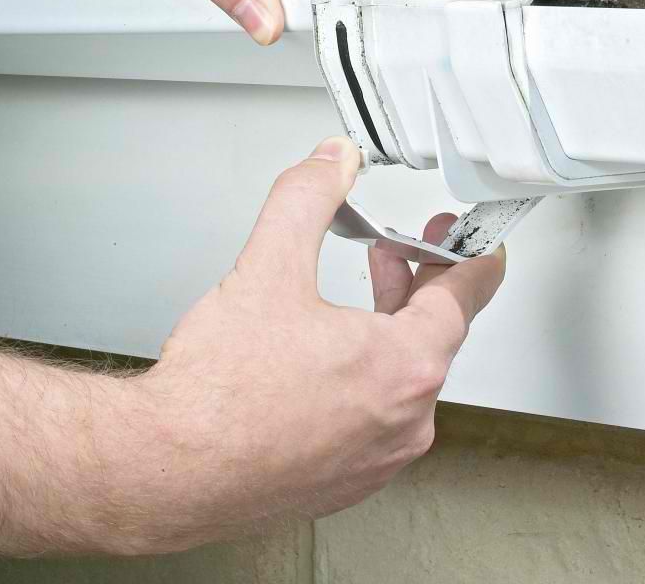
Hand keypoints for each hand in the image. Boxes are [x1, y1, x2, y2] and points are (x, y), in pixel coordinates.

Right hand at [119, 137, 504, 551]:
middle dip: (418, 282)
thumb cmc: (216, 397)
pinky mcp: (347, 480)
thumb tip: (332, 164)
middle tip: (403, 251)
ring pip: (404, 377)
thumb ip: (308, 200)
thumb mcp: (269, 267)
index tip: (477, 240)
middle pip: (436, 334)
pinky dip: (366, 374)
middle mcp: (405, 420)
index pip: (468, 295)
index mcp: (405, 366)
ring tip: (360, 294)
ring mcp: (378, 457)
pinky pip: (376, 415)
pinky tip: (326, 356)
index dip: (473, 254)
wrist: (166, 474)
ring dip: (390, 326)